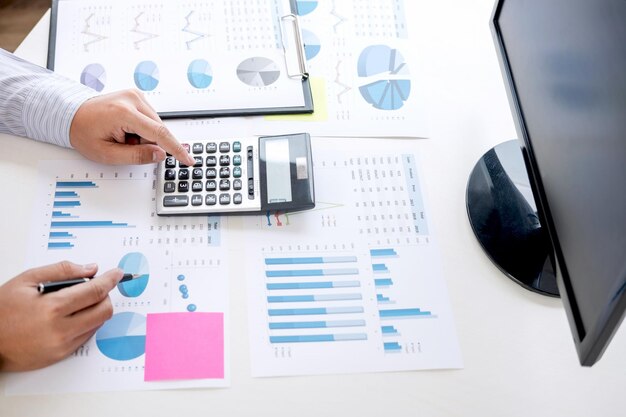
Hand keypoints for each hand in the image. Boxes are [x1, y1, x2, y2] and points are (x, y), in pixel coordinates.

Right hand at [0, 262, 122, 370]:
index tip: (117, 274)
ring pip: (98, 324)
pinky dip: (86, 323)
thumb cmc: (2, 310)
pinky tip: (71, 316)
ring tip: (78, 302)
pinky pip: (86, 336)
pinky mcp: (61, 355)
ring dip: (96, 309)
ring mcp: (62, 345)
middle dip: (105, 295)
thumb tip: (90, 269)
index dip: (110, 280)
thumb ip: (62, 271)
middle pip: (104, 310)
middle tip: (95, 288)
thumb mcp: (26, 280)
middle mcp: (61, 329)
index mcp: (53, 307)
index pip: (95, 291)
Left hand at [69, 89, 194, 165]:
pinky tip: (127, 129)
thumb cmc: (83, 131)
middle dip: (148, 143)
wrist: (70, 114)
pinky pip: (150, 118)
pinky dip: (142, 128)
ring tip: (123, 136)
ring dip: (145, 136)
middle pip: (158, 129)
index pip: (160, 134)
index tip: (189, 159)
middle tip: (126, 146)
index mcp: (124, 113)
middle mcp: (133, 99)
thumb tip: (160, 155)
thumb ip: (137, 156)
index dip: (176, 149)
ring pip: (155, 124)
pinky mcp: (136, 96)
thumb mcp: (107, 154)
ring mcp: (135, 95)